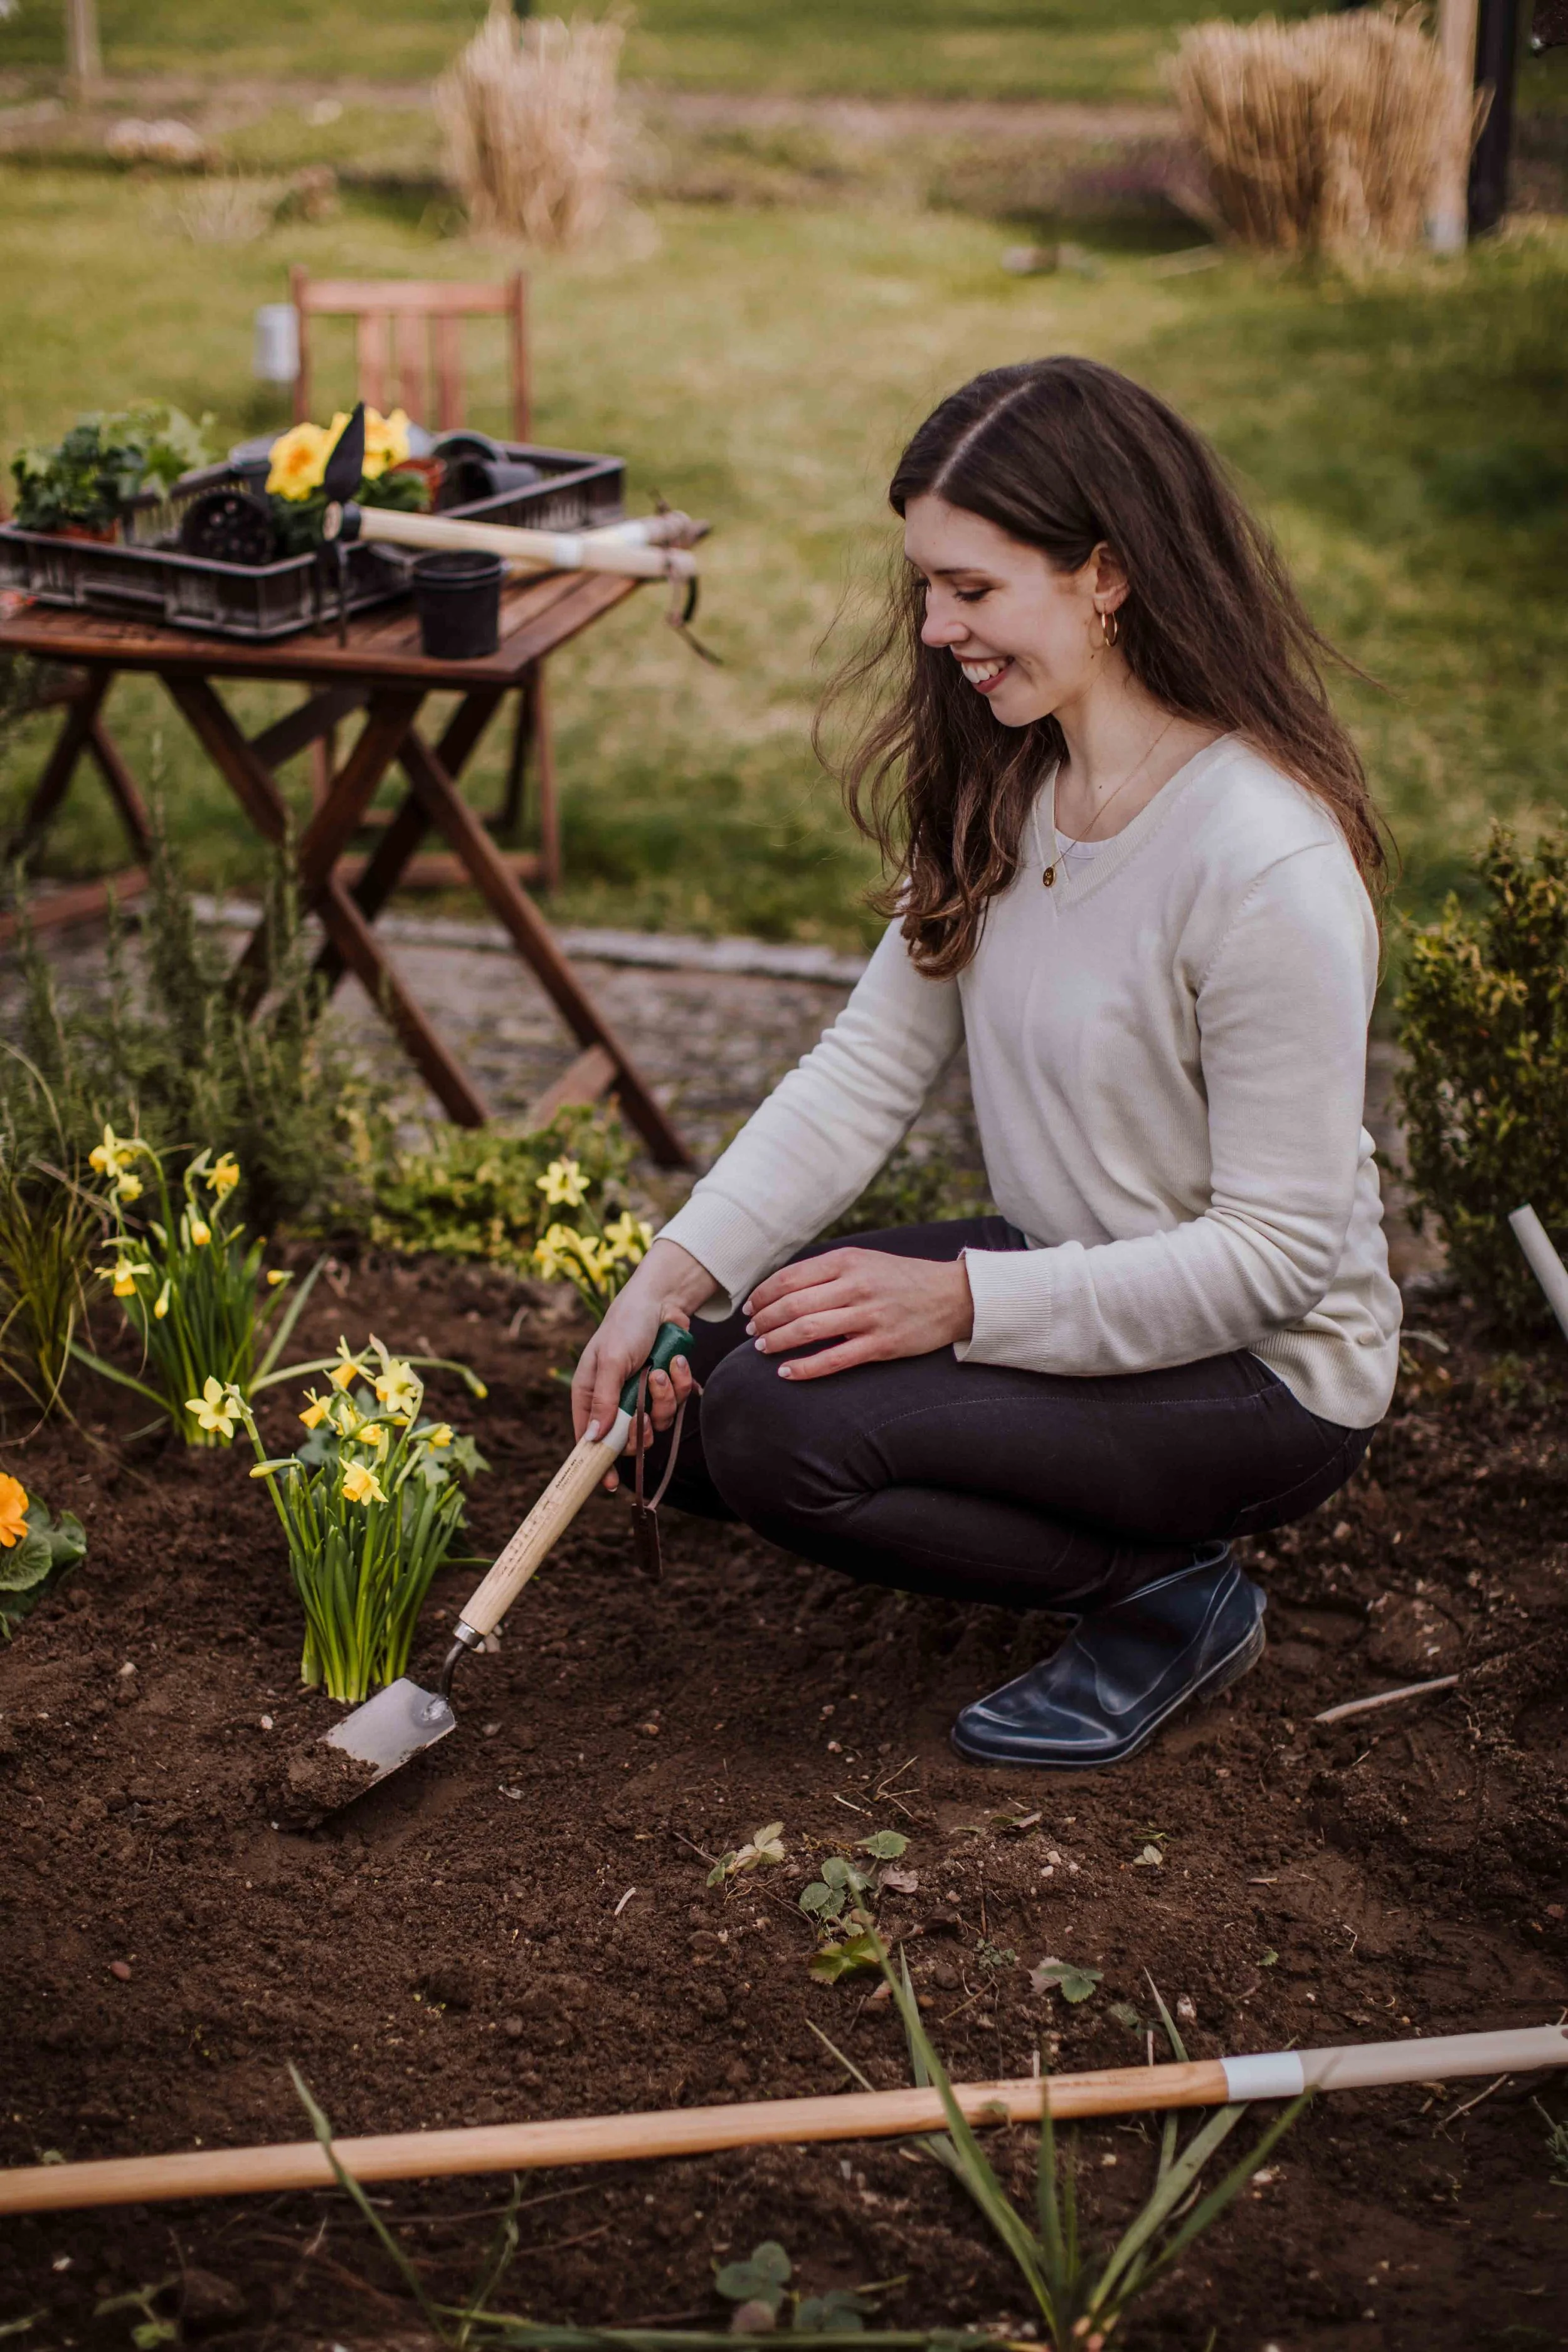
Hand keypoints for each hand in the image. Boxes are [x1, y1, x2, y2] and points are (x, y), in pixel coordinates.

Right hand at [571, 1238, 714, 1490]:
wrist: (662, 1299)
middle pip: (628, 1438)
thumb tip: (594, 1439)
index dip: (597, 1462)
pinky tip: (676, 1362)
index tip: (608, 1484)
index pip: (589, 1438)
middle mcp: (615, 1399)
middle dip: (641, 1429)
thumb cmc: (626, 1325)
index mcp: (590, 1394)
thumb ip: (605, 1401)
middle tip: (644, 1419)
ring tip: (661, 1370)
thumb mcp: (611, 1361)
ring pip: (657, 1421)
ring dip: (664, 1398)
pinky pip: (677, 1402)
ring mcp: (642, 1394)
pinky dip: (679, 1383)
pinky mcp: (665, 1386)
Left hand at [743, 1247, 973, 1382]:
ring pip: (807, 1330)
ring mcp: (869, 1316)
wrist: (951, 1296)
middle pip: (793, 1305)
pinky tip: (786, 1372)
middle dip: (764, 1320)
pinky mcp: (881, 1345)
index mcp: (847, 1261)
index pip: (790, 1278)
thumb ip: (827, 1271)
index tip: (750, 1307)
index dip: (762, 1295)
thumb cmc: (900, 1278)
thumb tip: (782, 1288)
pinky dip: (804, 1368)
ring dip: (777, 1341)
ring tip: (762, 1347)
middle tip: (751, 1330)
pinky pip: (833, 1360)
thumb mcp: (864, 1260)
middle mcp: (855, 1286)